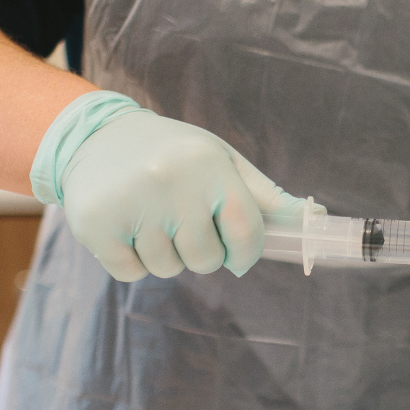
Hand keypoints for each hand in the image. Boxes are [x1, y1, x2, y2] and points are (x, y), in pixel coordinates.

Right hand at [34, 92, 319, 280]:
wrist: (94, 136)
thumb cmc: (172, 154)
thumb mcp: (220, 160)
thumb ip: (265, 195)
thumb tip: (315, 220)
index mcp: (208, 164)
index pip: (246, 233)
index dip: (246, 253)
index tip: (237, 255)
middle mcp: (170, 181)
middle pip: (206, 260)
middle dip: (200, 252)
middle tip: (180, 221)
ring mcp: (130, 204)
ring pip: (168, 269)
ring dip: (164, 255)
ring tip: (149, 218)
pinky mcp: (96, 225)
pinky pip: (131, 273)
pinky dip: (132, 261)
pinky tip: (125, 227)